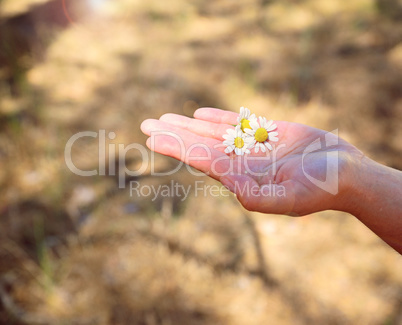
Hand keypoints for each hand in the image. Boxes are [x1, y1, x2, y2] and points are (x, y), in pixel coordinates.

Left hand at [141, 108, 362, 215]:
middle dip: (173, 134)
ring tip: (164, 118)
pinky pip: (237, 123)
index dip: (176, 146)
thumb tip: (228, 184)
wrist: (345, 174)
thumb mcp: (291, 199)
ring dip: (188, 124)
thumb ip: (258, 197)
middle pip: (199, 144)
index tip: (152, 136)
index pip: (201, 158)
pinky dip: (218, 117)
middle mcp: (241, 161)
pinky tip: (199, 115)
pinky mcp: (267, 133)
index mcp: (241, 176)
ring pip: (213, 132)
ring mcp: (252, 147)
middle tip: (146, 124)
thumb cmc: (321, 189)